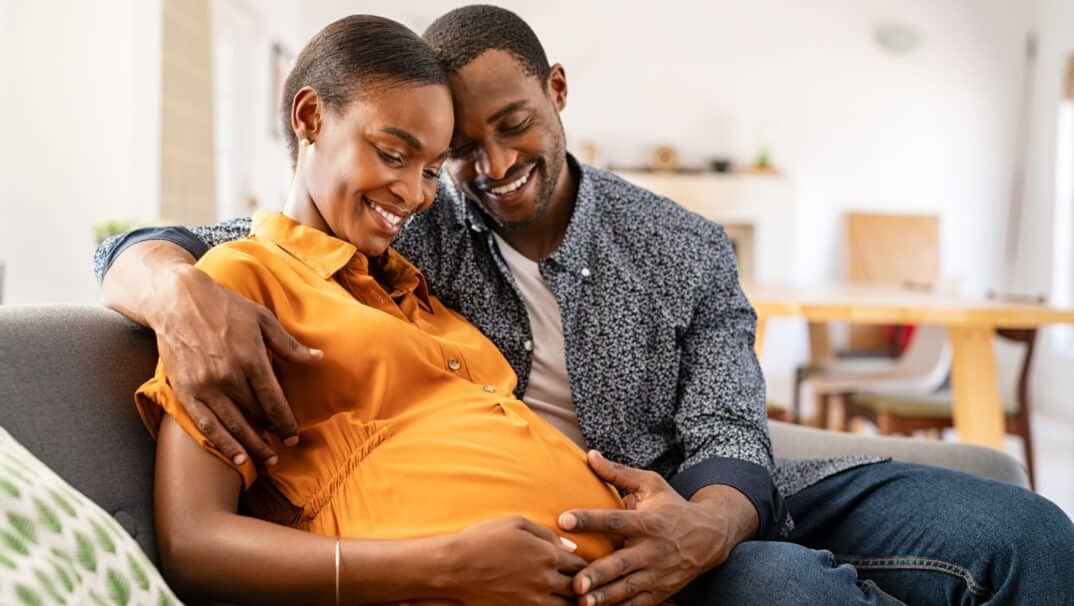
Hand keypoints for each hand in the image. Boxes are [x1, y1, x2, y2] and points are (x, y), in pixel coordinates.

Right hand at [150, 264, 322, 464]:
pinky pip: (206, 424)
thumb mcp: (263, 319)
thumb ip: (289, 345)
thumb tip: (318, 359)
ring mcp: (205, 385)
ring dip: (251, 446)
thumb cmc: (226, 307)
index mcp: (251, 358)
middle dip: (271, 435)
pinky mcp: (186, 391)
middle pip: (255, 415)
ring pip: (233, 425)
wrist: (178, 300)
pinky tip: (236, 457)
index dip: (286, 422)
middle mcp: (228, 376)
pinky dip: (222, 443)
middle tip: (283, 450)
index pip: (274, 400)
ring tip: (266, 460)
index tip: (294, 436)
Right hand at [442, 516, 587, 604]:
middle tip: (582, 582)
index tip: (581, 565)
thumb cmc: (483, 539)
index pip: (581, 564)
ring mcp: (534, 599)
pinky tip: (552, 601)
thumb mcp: (516, 524)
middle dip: (583, 584)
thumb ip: (547, 534)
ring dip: (573, 600)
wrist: (454, 567)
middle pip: (579, 587)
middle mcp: (545, 579)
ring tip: (570, 595)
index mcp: (547, 554)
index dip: (584, 565)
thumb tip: (571, 547)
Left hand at [558, 451, 749, 605]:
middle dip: (598, 574)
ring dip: (605, 597)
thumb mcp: (651, 484)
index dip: (588, 519)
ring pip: (627, 589)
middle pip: (621, 563)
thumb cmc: (673, 507)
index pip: (614, 520)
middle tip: (575, 582)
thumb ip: (618, 473)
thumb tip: (590, 455)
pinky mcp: (660, 592)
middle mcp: (652, 550)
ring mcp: (657, 574)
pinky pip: (637, 604)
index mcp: (647, 521)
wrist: (710, 537)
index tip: (563, 519)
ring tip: (582, 602)